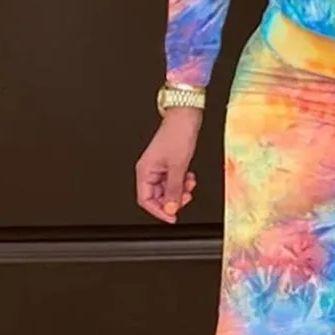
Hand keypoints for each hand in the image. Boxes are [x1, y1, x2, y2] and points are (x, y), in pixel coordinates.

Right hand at [136, 108, 201, 223]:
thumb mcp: (178, 166)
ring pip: (167, 189)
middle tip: (185, 198)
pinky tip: (189, 178)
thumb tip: (171, 208)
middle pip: (157, 196)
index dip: (159, 211)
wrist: (185, 117)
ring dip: (180, 191)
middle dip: (173, 200)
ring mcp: (159, 167)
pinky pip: (173, 180)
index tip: (172, 217)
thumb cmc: (177, 134)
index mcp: (145, 171)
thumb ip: (174, 189)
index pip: (145, 200)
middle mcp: (150, 170)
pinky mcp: (169, 163)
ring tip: (189, 186)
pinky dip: (182, 182)